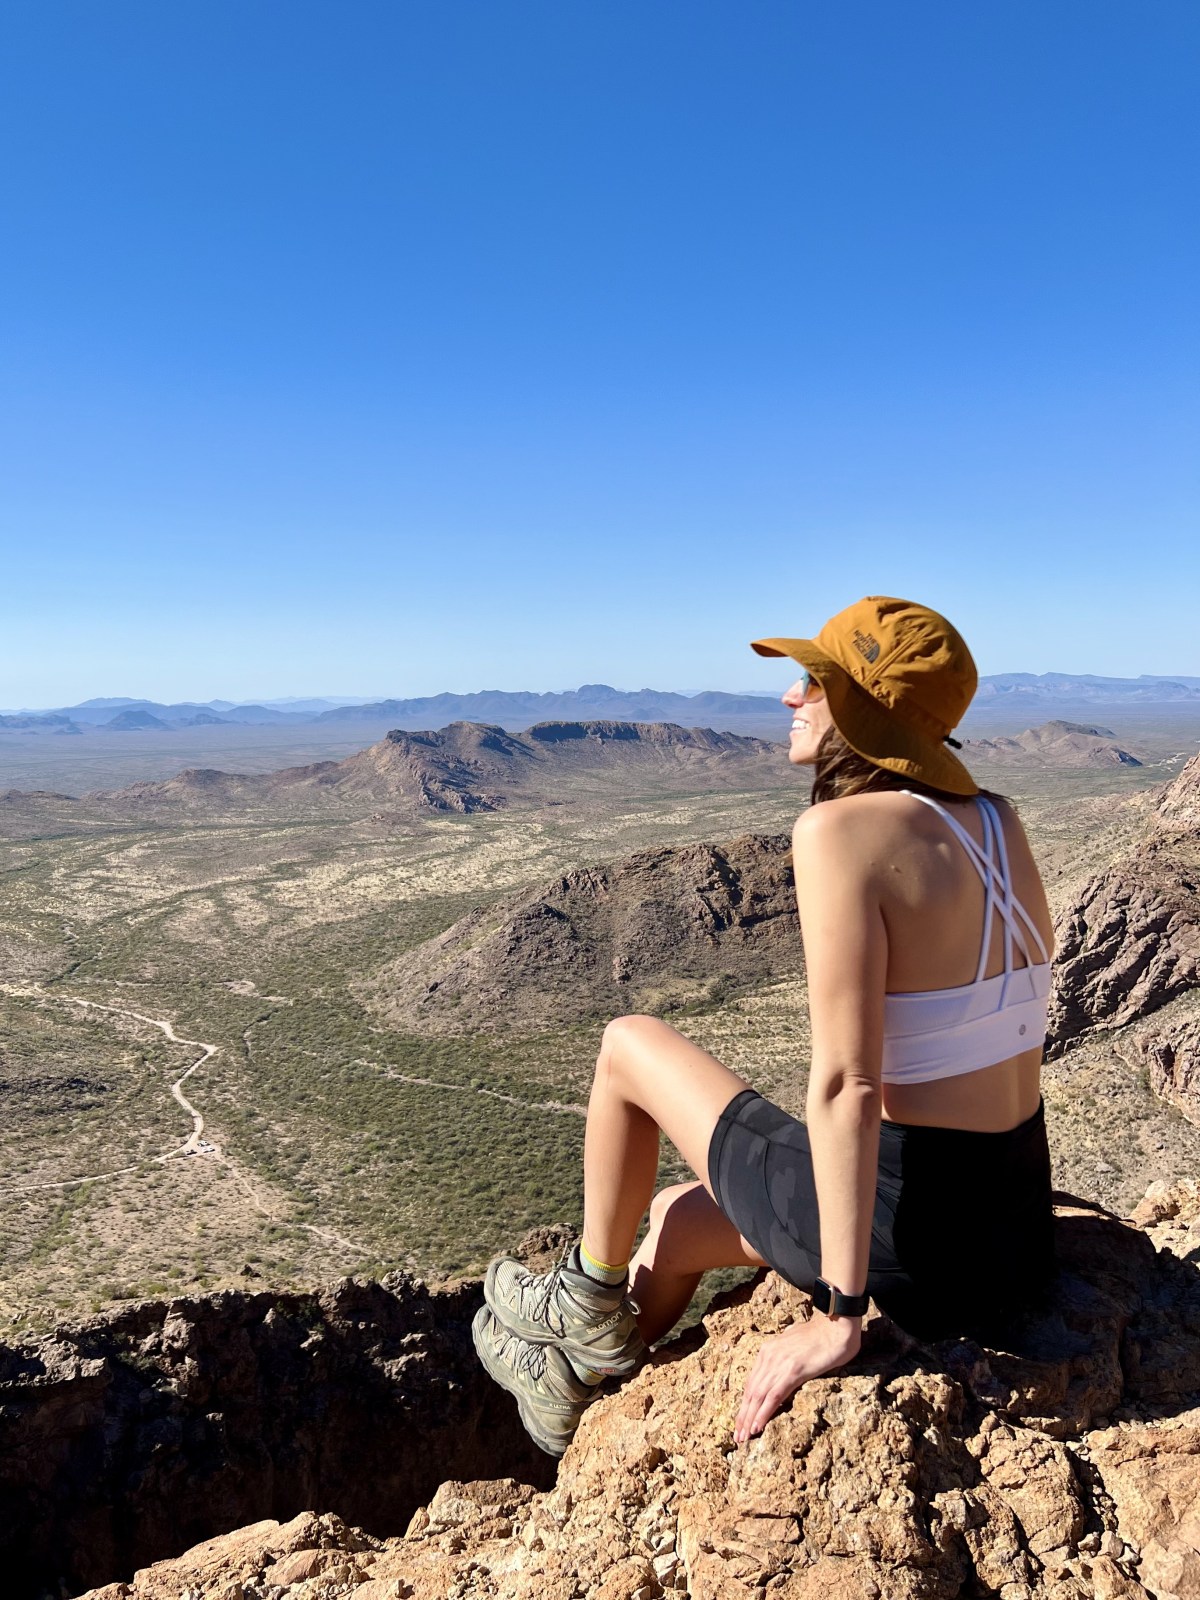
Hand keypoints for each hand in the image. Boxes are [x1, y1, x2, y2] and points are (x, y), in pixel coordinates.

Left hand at [734, 1314, 861, 1443]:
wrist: (836, 1324)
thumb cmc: (821, 1334)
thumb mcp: (794, 1343)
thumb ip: (785, 1355)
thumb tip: (783, 1368)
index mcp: (768, 1350)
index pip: (751, 1382)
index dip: (744, 1404)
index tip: (740, 1421)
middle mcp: (769, 1356)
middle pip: (751, 1391)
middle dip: (743, 1416)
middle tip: (737, 1437)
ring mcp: (780, 1363)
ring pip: (758, 1396)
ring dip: (749, 1419)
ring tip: (743, 1438)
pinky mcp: (793, 1371)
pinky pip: (774, 1396)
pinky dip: (763, 1413)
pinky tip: (757, 1427)